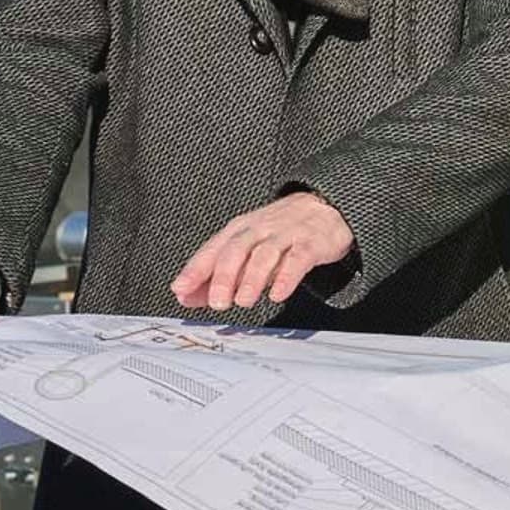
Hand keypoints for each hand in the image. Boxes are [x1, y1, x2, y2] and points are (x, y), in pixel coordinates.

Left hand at [171, 192, 354, 312]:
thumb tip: (186, 295)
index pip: (213, 249)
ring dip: (252, 279)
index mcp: (240, 230)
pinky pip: (298, 259)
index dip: (196, 269)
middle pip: (237, 249)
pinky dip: (287, 277)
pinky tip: (278, 293)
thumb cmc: (282, 231)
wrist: (327, 207)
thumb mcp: (247, 248)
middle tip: (217, 302)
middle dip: (223, 276)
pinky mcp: (312, 242)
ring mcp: (287, 234)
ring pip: (265, 254)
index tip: (181, 289)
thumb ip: (216, 274)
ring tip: (244, 301)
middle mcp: (261, 229)